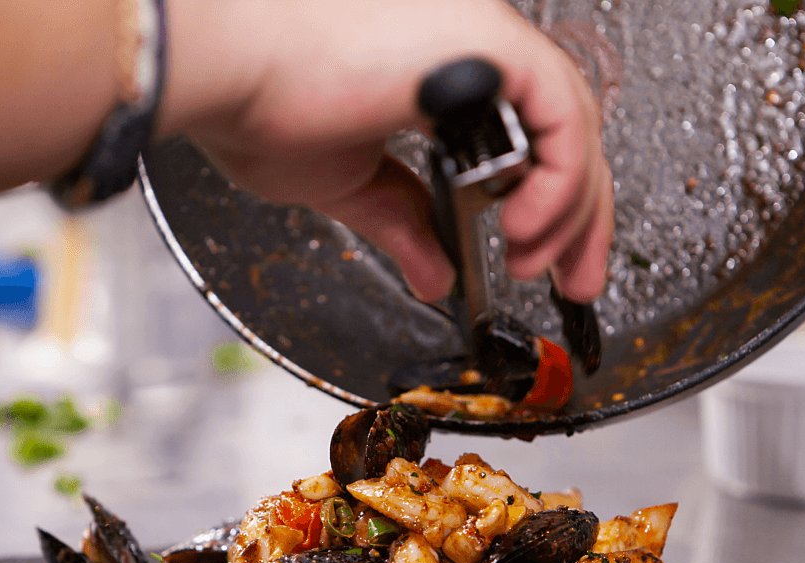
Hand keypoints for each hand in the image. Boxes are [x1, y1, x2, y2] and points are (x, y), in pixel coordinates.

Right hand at [161, 0, 612, 303]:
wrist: (226, 71)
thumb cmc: (259, 99)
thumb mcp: (351, 182)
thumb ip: (405, 224)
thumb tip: (435, 277)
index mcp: (440, 66)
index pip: (529, 133)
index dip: (550, 198)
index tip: (542, 255)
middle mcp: (469, 44)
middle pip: (564, 131)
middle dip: (578, 217)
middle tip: (573, 283)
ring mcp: (481, 37)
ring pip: (573, 125)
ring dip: (569, 210)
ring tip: (535, 266)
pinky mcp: (487, 42)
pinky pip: (561, 119)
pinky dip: (557, 184)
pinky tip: (522, 231)